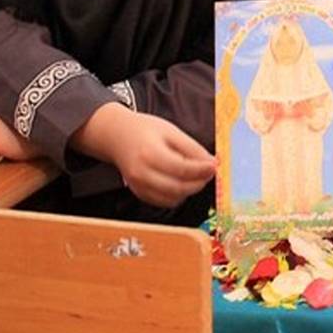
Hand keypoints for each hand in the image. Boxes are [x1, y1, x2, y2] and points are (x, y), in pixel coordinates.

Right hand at [75, 104, 215, 207]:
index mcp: (150, 154)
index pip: (182, 169)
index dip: (202, 170)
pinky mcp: (139, 193)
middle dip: (199, 182)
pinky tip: (183, 182)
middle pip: (178, 187)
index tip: (215, 165)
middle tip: (209, 172)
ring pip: (173, 198)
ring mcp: (138, 186)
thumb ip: (192, 148)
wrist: (117, 136)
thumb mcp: (171, 131)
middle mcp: (141, 173)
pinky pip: (164, 202)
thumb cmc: (145, 130)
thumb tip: (212, 162)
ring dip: (190, 190)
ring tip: (196, 176)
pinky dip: (178, 196)